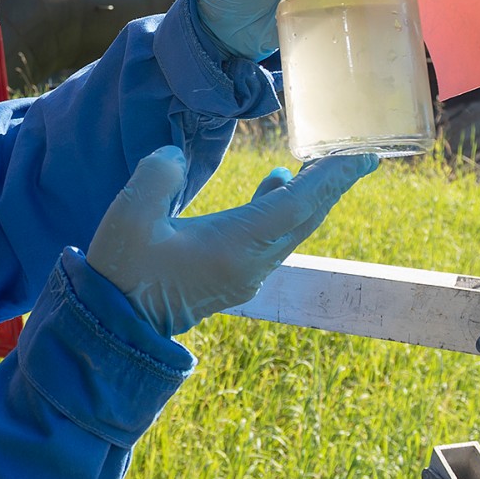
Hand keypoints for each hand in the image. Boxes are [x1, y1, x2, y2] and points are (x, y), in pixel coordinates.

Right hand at [87, 146, 377, 336]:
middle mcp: (251, 264)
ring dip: (310, 196)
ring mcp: (245, 275)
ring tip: (321, 162)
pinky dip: (284, 208)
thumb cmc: (122, 269)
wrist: (117, 326)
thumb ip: (157, 174)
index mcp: (235, 247)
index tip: (362, 154)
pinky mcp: (233, 278)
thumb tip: (176, 157)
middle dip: (333, 184)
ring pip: (292, 229)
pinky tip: (277, 184)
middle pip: (306, 218)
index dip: (332, 176)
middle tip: (358, 152)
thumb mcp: (129, 215)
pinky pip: (273, 238)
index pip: (299, 205)